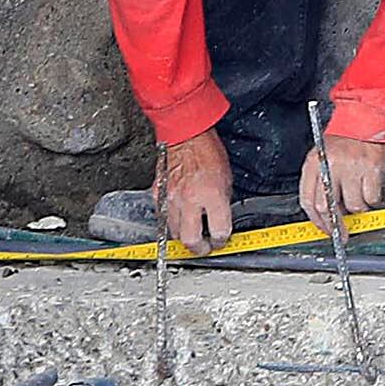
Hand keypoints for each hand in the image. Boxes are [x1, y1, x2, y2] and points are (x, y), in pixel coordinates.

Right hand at [156, 130, 234, 255]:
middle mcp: (190, 200)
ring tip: (193, 234)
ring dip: (184, 237)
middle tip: (205, 247)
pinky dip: (171, 223)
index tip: (221, 240)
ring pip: (173, 233)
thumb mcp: (226, 181)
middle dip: (200, 249)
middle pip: (190, 240)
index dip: (222, 240)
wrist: (186, 136)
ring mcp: (171, 199)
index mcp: (212, 196)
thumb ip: (222, 205)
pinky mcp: (158, 195)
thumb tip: (220, 223)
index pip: (219, 231)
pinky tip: (179, 219)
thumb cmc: (208, 154)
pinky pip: (163, 218)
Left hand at [302, 133, 384, 228]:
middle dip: (335, 226)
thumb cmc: (348, 139)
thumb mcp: (325, 156)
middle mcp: (330, 165)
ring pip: (353, 205)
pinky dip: (373, 198)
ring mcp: (351, 167)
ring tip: (361, 193)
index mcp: (314, 162)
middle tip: (342, 235)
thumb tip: (328, 214)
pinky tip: (371, 185)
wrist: (370, 117)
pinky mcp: (372, 169)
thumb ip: (322, 182)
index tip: (324, 230)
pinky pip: (371, 198)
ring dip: (359, 207)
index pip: (307, 200)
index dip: (316, 221)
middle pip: (326, 207)